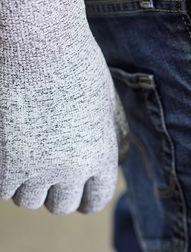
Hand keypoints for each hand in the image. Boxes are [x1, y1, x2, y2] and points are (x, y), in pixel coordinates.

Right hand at [0, 0, 120, 214]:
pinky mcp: (1, 165)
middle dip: (56, 192)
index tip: (78, 193)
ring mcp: (33, 170)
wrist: (37, 45)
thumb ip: (111, 138)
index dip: (86, 198)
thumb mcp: (106, 103)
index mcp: (100, 157)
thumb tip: (117, 160)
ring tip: (27, 152)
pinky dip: (3, 175)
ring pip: (28, 199)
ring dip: (26, 183)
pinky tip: (8, 150)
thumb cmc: (75, 67)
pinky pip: (0, 189)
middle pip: (61, 206)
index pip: (95, 200)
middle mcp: (70, 170)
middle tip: (48, 170)